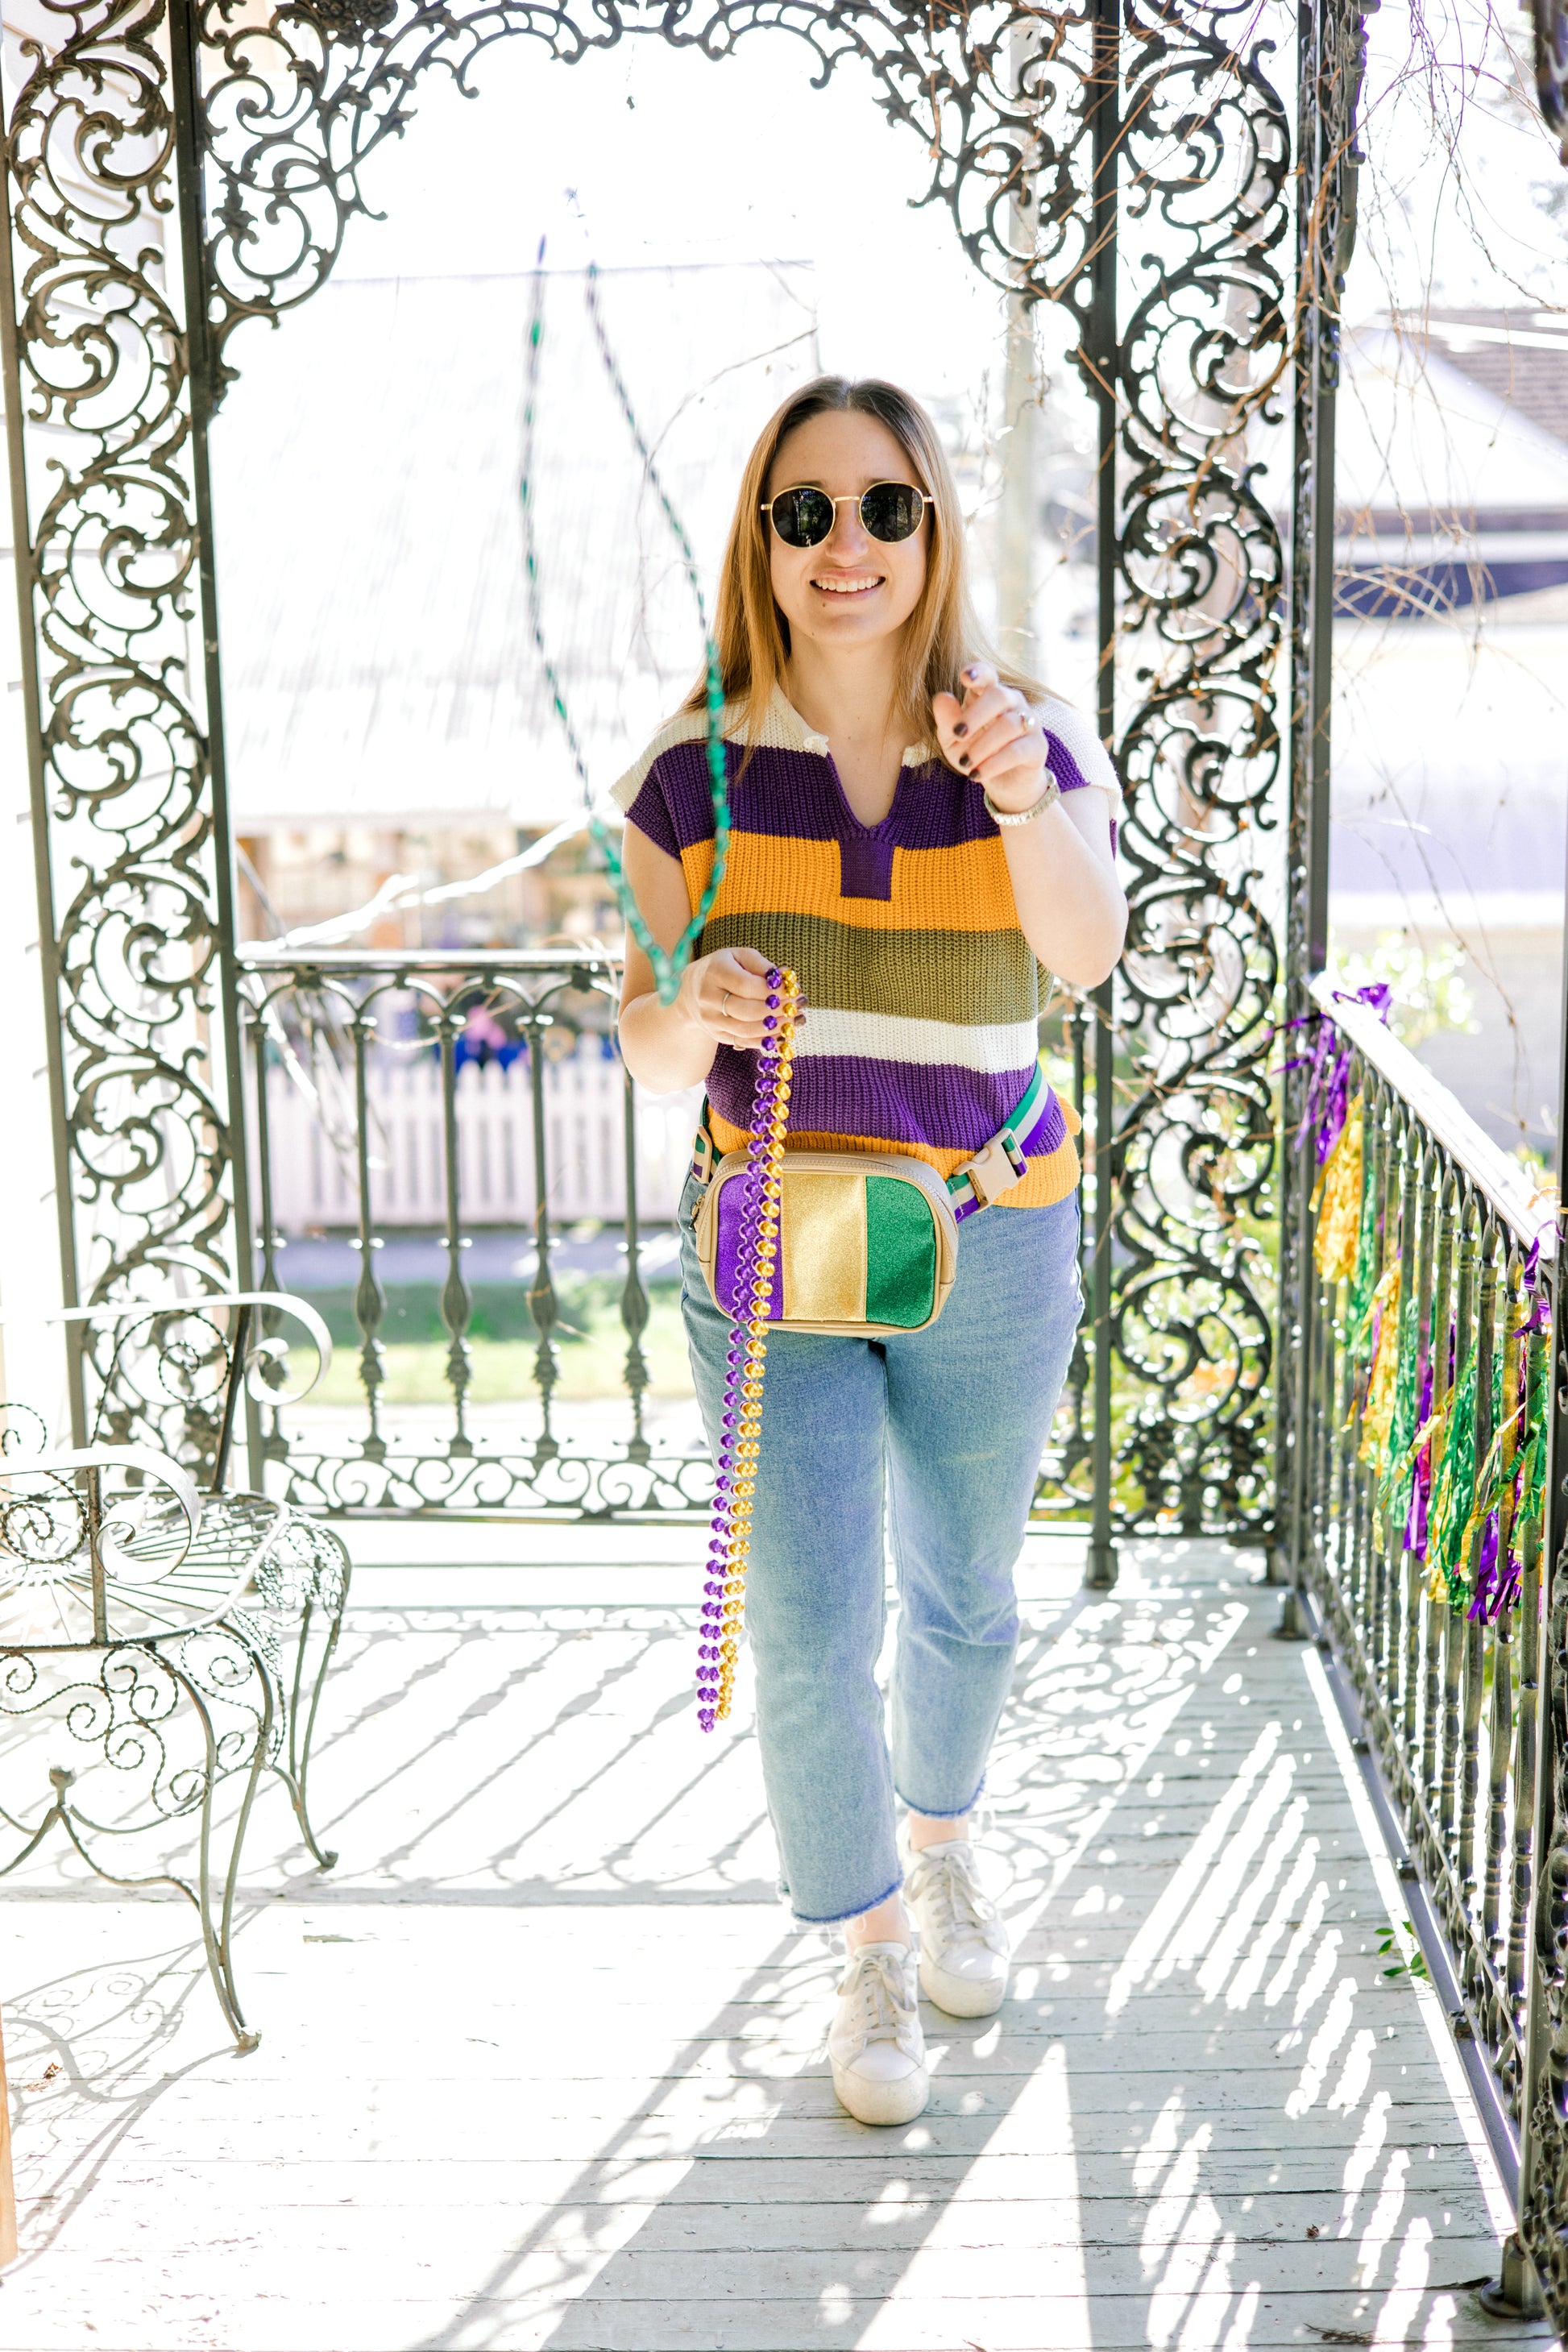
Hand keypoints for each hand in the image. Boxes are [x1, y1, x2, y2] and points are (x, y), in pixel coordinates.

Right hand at [678, 946, 792, 1051]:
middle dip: (775, 1010)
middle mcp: (708, 997)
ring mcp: (710, 1019)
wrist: (692, 990)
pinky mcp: (715, 1034)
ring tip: (793, 1020)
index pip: (745, 985)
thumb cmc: (723, 968)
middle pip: (745, 1010)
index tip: (791, 990)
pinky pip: (742, 1041)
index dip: (771, 990)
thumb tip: (786, 976)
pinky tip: (781, 1034)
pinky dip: (764, 1040)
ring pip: (744, 1029)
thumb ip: (762, 965)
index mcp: (714, 972)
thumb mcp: (739, 956)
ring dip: (773, 1027)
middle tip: (795, 1007)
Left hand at [932, 662, 1050, 814]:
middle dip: (975, 715)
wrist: (1003, 782)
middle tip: (958, 734)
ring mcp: (1029, 722)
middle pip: (999, 695)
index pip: (988, 674)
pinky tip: (977, 774)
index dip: (978, 672)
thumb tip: (942, 697)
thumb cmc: (976, 753)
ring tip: (966, 763)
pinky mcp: (1038, 747)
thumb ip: (947, 720)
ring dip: (982, 746)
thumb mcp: (953, 740)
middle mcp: (1013, 702)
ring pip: (1009, 725)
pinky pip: (1017, 750)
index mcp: (989, 694)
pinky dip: (994, 763)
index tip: (964, 677)